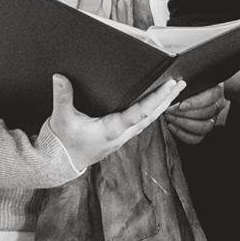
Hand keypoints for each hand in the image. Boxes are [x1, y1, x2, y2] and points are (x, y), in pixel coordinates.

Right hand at [47, 73, 182, 171]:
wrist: (58, 163)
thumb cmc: (62, 143)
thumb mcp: (61, 118)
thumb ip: (62, 96)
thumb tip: (59, 77)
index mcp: (112, 129)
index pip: (141, 112)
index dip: (157, 97)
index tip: (169, 85)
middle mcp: (121, 134)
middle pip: (152, 115)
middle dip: (167, 98)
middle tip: (181, 83)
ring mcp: (121, 137)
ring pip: (148, 120)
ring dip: (162, 105)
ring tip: (174, 91)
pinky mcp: (118, 137)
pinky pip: (140, 123)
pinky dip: (151, 111)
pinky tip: (155, 105)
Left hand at [163, 84, 229, 145]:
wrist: (195, 90)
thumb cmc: (191, 82)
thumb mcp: (191, 77)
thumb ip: (186, 78)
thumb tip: (175, 82)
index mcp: (216, 90)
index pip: (211, 96)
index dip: (196, 102)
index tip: (181, 105)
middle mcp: (217, 105)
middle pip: (207, 113)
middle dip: (185, 114)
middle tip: (169, 111)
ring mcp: (212, 118)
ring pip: (204, 127)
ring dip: (184, 124)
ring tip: (170, 118)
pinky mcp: (204, 129)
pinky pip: (197, 138)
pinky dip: (183, 135)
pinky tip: (172, 126)